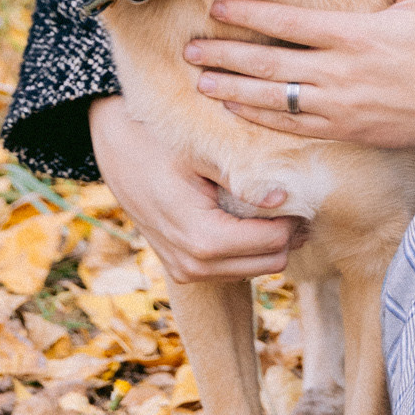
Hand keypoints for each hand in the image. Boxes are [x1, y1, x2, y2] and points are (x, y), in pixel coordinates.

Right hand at [89, 93, 305, 283]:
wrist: (117, 150)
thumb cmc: (159, 143)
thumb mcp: (203, 153)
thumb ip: (244, 178)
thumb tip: (284, 197)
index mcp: (201, 238)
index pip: (272, 243)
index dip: (293, 218)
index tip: (298, 191)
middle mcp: (193, 265)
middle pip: (270, 262)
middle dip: (287, 232)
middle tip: (293, 197)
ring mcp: (187, 271)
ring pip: (256, 268)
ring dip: (270, 241)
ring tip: (273, 204)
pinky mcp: (185, 268)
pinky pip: (234, 266)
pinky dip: (249, 246)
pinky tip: (249, 215)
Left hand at [184, 0, 414, 153]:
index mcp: (355, 34)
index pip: (289, 23)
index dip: (249, 15)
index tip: (218, 8)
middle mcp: (339, 71)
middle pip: (268, 62)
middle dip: (225, 54)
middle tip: (189, 49)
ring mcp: (337, 104)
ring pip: (272, 96)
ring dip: (232, 87)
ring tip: (200, 80)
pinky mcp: (342, 129)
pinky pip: (290, 124)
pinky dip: (258, 116)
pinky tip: (235, 107)